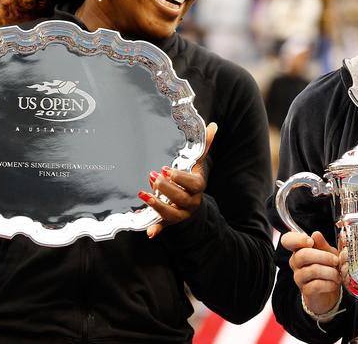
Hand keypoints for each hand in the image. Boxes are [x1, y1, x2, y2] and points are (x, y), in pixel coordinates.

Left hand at [138, 122, 216, 237]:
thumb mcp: (197, 163)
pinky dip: (157, 229)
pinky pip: (164, 227)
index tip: (165, 169)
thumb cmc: (191, 180)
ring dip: (158, 206)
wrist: (192, 204)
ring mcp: (181, 213)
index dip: (180, 178)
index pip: (193, 184)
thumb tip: (213, 125)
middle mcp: (191, 202)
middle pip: (182, 199)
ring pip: (172, 214)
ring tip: (143, 194)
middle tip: (153, 176)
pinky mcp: (170, 222)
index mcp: (197, 187)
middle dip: (167, 189)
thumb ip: (204, 145)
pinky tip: (149, 232)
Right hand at [281, 230, 340, 315]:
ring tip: (337, 274)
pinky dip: (329, 283)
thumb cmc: (327, 268)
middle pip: (303, 255)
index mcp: (299, 249)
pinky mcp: (305, 290)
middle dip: (323, 256)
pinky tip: (334, 283)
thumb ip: (322, 244)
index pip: (287, 240)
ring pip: (313, 270)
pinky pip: (316, 285)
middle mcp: (295, 262)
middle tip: (336, 260)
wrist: (328, 292)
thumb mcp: (328, 253)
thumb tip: (316, 234)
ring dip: (330, 272)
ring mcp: (299, 277)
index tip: (310, 241)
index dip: (297, 239)